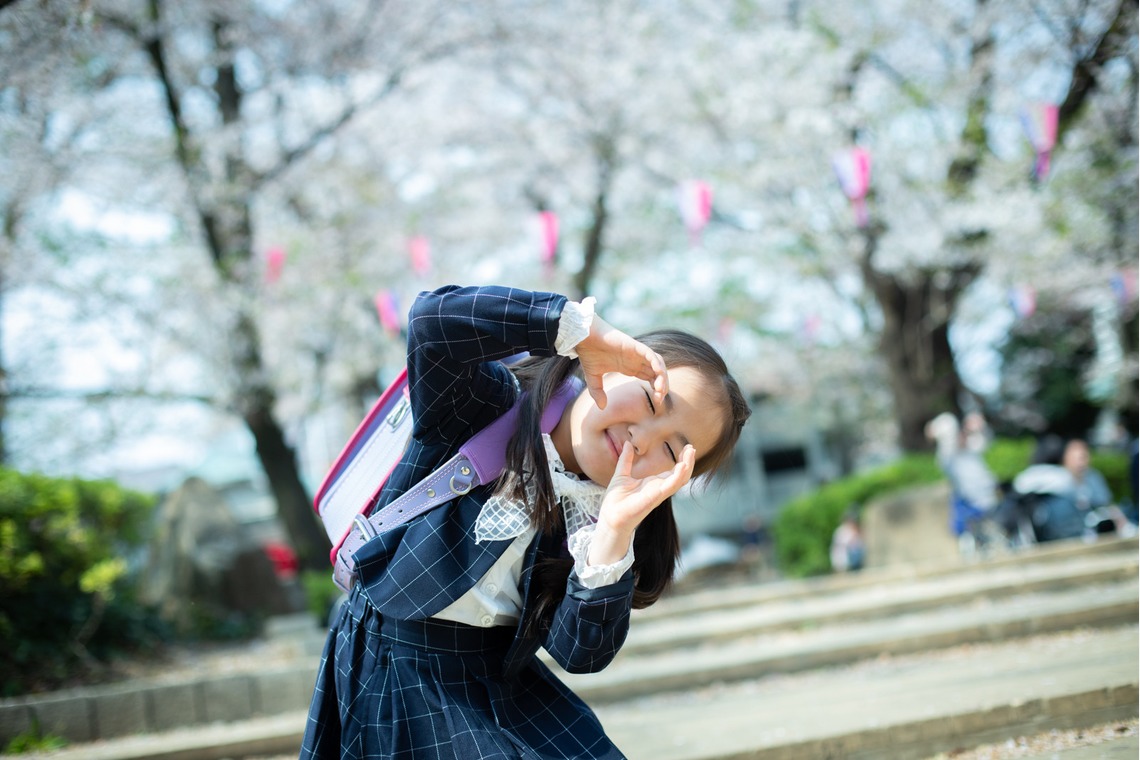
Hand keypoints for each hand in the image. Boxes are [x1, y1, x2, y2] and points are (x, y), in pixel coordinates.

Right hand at [575, 314, 666, 408]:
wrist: (584, 339)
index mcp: (631, 367)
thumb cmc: (589, 354)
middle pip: (657, 373)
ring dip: (662, 377)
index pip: (651, 378)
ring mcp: (637, 353)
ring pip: (658, 364)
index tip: (656, 401)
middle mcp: (637, 360)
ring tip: (660, 390)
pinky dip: (657, 363)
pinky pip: (651, 354)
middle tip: (659, 400)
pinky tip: (658, 373)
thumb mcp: (593, 378)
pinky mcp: (635, 346)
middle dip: (662, 386)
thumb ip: (597, 392)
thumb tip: (601, 407)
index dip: (656, 390)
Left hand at [588, 441, 695, 565]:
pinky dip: (679, 475)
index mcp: (653, 484)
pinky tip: (683, 465)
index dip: (681, 460)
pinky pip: (671, 486)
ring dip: (687, 466)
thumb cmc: (616, 500)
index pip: (672, 471)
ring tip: (690, 452)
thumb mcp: (621, 474)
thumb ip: (626, 459)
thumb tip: (627, 443)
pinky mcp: (656, 497)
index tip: (686, 447)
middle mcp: (659, 489)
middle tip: (692, 448)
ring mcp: (659, 493)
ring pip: (680, 480)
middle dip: (688, 461)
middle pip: (680, 475)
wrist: (610, 516)